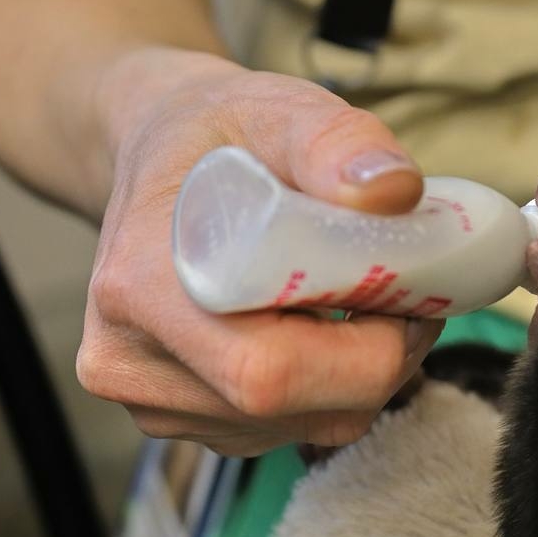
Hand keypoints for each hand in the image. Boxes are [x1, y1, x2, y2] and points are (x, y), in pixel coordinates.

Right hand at [76, 48, 443, 455]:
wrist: (160, 158)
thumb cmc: (220, 135)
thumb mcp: (278, 108)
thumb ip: (337, 141)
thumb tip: (393, 191)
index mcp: (140, 288)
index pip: (269, 373)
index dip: (367, 346)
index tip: (404, 288)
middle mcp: (132, 364)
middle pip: (302, 411)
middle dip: (382, 358)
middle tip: (405, 294)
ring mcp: (155, 405)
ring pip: (310, 427)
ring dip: (364, 374)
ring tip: (361, 300)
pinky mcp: (186, 421)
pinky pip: (293, 428)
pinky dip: (334, 388)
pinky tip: (324, 328)